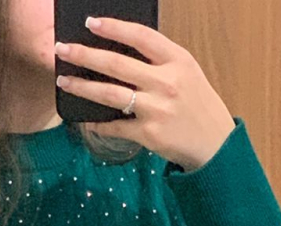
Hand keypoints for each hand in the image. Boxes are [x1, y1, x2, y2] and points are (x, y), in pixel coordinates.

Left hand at [54, 17, 234, 170]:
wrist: (217, 148)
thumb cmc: (200, 107)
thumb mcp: (188, 74)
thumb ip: (161, 60)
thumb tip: (121, 48)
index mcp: (178, 62)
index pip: (140, 36)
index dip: (113, 27)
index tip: (91, 22)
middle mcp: (166, 83)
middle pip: (116, 63)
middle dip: (84, 54)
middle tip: (63, 49)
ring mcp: (157, 110)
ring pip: (109, 93)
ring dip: (82, 86)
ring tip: (65, 81)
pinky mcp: (150, 135)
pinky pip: (116, 126)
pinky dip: (99, 123)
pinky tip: (88, 119)